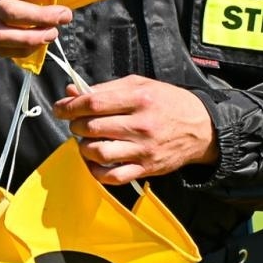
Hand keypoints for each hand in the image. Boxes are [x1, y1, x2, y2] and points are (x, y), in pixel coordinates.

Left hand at [52, 74, 219, 184]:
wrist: (202, 128)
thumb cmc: (168, 102)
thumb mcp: (140, 85)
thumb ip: (105, 89)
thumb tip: (71, 92)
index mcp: (139, 99)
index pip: (93, 103)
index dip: (69, 106)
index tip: (60, 108)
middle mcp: (141, 125)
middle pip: (91, 128)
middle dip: (75, 125)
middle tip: (76, 122)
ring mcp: (143, 150)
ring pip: (98, 152)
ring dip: (84, 146)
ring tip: (88, 140)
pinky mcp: (146, 169)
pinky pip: (113, 177)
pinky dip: (96, 171)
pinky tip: (95, 161)